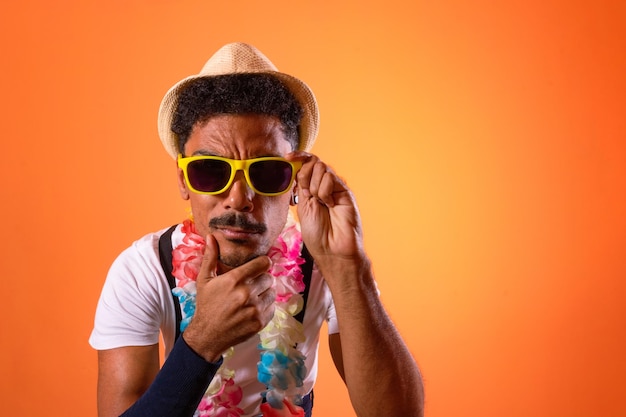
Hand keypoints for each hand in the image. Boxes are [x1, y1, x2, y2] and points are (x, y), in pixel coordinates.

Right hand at [182, 234, 275, 361]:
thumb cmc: (206, 304)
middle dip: (261, 280)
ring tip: (251, 298)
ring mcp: (254, 309)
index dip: (262, 264)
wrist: (207, 335)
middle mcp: (247, 293)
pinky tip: (252, 310)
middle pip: (268, 278)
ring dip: (264, 294)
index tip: (258, 267)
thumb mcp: (204, 280)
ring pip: (272, 293)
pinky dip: (265, 308)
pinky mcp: (260, 322)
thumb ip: (210, 257)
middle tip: (250, 286)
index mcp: (235, 279)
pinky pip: (272, 308)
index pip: (264, 263)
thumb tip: (211, 236)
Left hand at [287, 152, 363, 262]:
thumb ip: (301, 187)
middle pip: (313, 163)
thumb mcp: (303, 207)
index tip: (287, 157)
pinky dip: (325, 190)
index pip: (305, 165)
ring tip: (321, 203)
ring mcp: (335, 188)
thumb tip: (295, 167)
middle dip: (305, 175)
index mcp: (311, 189)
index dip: (297, 157)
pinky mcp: (345, 191)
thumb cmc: (317, 235)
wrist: (332, 250)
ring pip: (321, 168)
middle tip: (308, 194)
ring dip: (315, 186)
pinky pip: (331, 178)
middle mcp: (323, 186)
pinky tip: (330, 204)